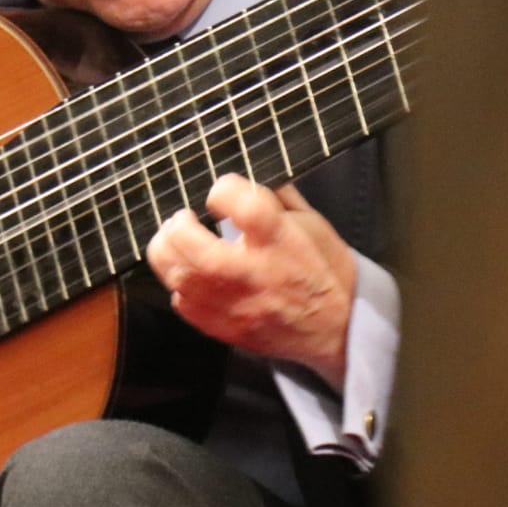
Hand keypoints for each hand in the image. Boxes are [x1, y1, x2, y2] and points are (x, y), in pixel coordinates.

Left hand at [144, 175, 356, 385]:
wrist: (338, 327)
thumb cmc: (325, 272)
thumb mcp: (312, 222)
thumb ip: (276, 196)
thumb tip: (247, 178)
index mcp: (277, 239)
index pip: (235, 202)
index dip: (222, 189)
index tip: (224, 193)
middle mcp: (252, 272)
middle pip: (190, 244)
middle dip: (177, 225)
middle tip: (183, 219)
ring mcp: (235, 304)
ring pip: (178, 276)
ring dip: (169, 253)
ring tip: (178, 243)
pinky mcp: (226, 328)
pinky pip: (183, 305)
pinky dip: (180, 286)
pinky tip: (193, 276)